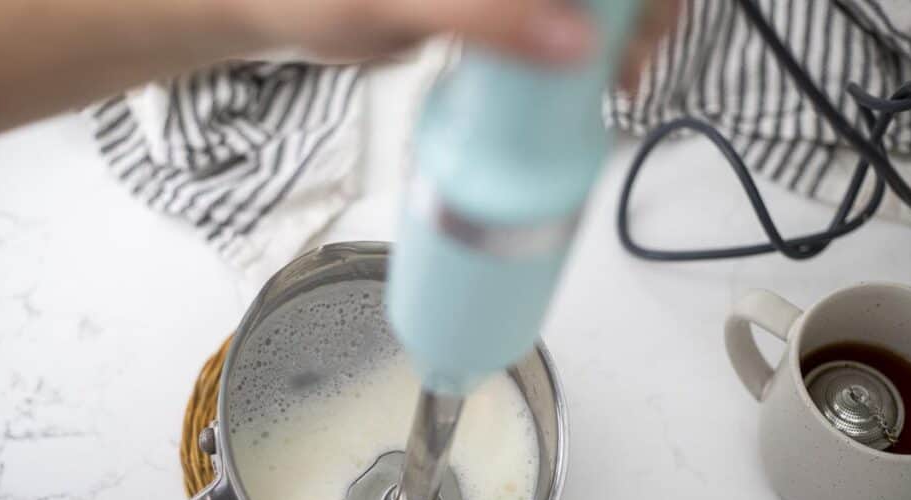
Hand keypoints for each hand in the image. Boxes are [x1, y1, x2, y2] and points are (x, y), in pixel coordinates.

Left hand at [232, 0, 682, 66]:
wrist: (268, 2)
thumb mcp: (401, 1)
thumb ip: (487, 17)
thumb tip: (580, 44)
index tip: (643, 27)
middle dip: (639, 8)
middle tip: (633, 66)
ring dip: (620, 27)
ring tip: (620, 80)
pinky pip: (556, 13)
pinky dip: (583, 41)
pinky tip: (589, 75)